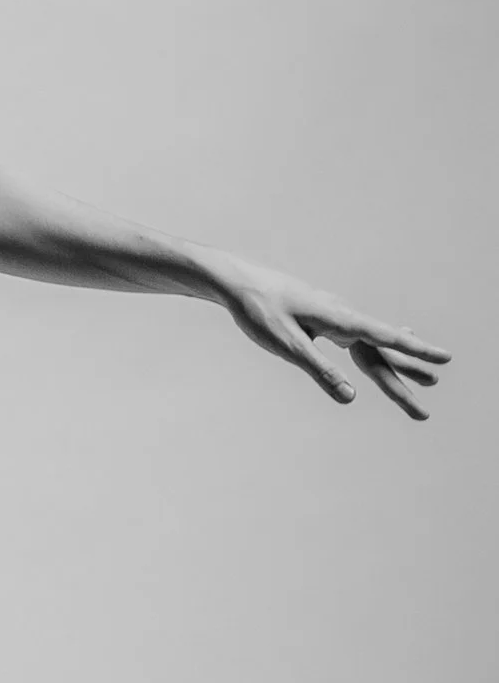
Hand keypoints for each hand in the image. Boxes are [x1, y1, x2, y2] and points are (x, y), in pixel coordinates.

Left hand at [204, 253, 451, 418]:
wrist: (237, 282)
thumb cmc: (259, 311)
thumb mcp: (288, 346)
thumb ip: (321, 372)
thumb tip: (351, 397)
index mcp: (340, 319)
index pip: (386, 339)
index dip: (416, 352)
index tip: (445, 359)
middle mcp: (344, 315)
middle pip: (381, 351)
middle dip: (407, 375)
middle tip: (429, 400)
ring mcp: (335, 316)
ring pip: (372, 345)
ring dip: (397, 363)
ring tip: (427, 378)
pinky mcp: (324, 318)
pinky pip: (359, 337)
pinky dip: (378, 346)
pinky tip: (387, 344)